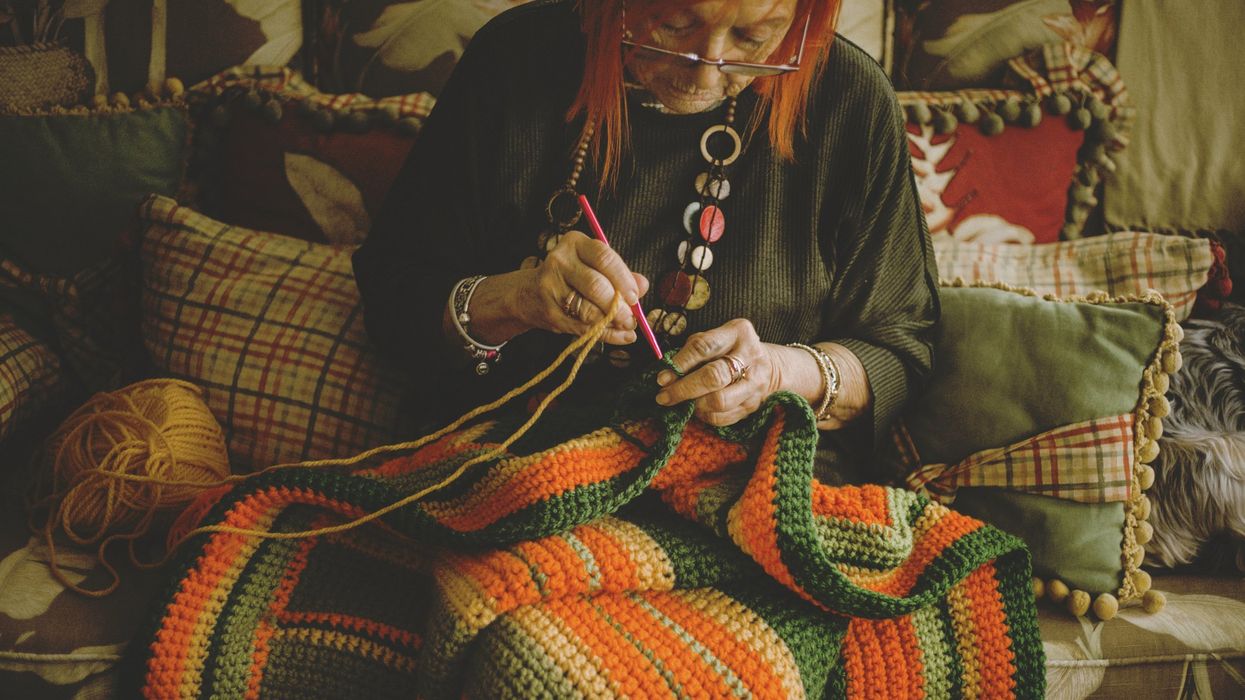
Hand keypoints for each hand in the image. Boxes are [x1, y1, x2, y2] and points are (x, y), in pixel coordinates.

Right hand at [520, 230, 648, 344]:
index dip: (623, 278)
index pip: (604, 257)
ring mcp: (551, 287)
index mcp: (575, 243)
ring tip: (627, 326)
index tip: (635, 295)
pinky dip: (606, 334)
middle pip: (595, 285)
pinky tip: (620, 336)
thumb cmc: (572, 277)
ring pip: (588, 309)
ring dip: (612, 322)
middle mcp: (560, 261)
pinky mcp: (550, 312)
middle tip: (631, 316)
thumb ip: (620, 274)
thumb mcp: (595, 267)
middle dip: (617, 305)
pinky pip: (583, 327)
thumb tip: (643, 284)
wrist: (530, 294)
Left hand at [653, 319, 783, 425]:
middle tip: (664, 396)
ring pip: (719, 401)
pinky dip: (704, 416)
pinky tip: (696, 409)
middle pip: (714, 377)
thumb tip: (667, 377)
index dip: (680, 364)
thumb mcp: (713, 339)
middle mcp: (750, 356)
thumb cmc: (729, 350)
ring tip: (681, 403)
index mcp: (738, 332)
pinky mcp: (753, 405)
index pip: (704, 347)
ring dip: (693, 405)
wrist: (768, 367)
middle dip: (684, 389)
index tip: (662, 378)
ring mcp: (755, 383)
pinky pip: (722, 417)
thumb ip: (691, 352)